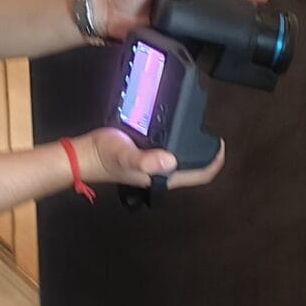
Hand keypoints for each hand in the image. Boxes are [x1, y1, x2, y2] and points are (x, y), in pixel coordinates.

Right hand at [77, 129, 228, 190]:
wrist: (85, 154)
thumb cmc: (104, 156)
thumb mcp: (125, 154)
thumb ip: (145, 160)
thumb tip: (170, 160)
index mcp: (163, 177)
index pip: (199, 175)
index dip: (214, 163)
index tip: (221, 145)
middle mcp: (163, 173)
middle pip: (194, 168)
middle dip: (207, 154)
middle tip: (213, 134)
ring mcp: (156, 165)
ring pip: (184, 159)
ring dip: (194, 148)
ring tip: (201, 130)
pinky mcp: (148, 154)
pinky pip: (171, 150)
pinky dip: (180, 141)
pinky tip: (178, 128)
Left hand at [90, 0, 270, 41]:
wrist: (104, 15)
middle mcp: (185, 9)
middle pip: (218, 12)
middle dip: (239, 14)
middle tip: (258, 19)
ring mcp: (179, 27)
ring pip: (207, 31)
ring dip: (224, 35)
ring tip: (244, 39)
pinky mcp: (170, 42)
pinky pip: (191, 47)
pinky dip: (204, 51)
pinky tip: (215, 56)